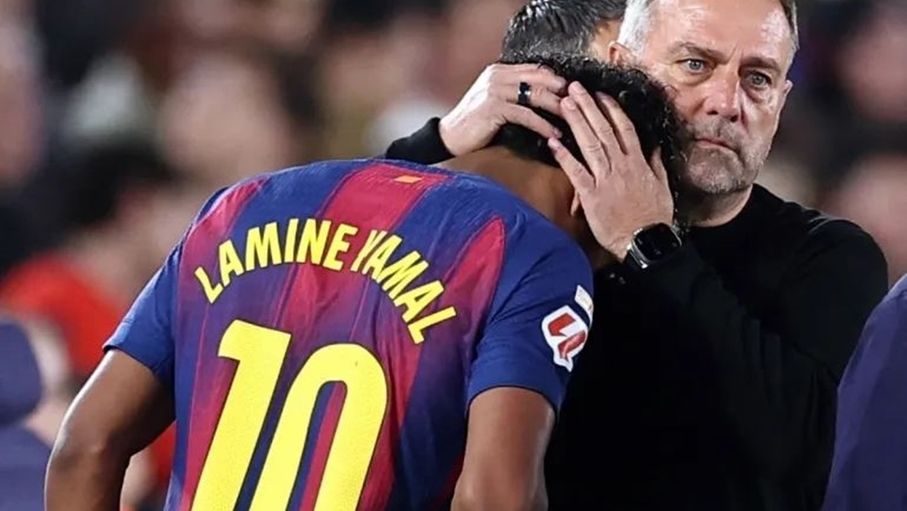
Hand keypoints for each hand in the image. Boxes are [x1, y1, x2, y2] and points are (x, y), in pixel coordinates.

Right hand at [439, 63, 566, 155]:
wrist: (449, 137)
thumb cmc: (475, 124)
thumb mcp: (495, 102)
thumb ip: (514, 94)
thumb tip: (544, 98)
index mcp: (499, 71)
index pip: (536, 69)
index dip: (557, 79)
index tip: (574, 92)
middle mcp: (497, 76)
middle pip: (540, 77)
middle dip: (562, 91)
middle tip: (580, 104)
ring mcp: (495, 90)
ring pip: (536, 95)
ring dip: (557, 108)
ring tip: (572, 120)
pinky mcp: (494, 108)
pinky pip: (526, 115)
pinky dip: (543, 125)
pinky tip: (553, 134)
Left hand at [548, 82, 674, 260]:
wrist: (645, 241)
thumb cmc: (654, 218)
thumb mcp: (662, 188)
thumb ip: (656, 165)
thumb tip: (655, 148)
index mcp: (638, 163)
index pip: (623, 129)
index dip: (611, 110)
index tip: (600, 94)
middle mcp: (621, 166)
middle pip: (603, 130)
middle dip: (588, 106)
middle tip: (574, 87)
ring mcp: (606, 179)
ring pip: (589, 144)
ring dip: (576, 122)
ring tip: (564, 103)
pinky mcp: (592, 195)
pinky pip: (576, 171)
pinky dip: (564, 156)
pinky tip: (552, 142)